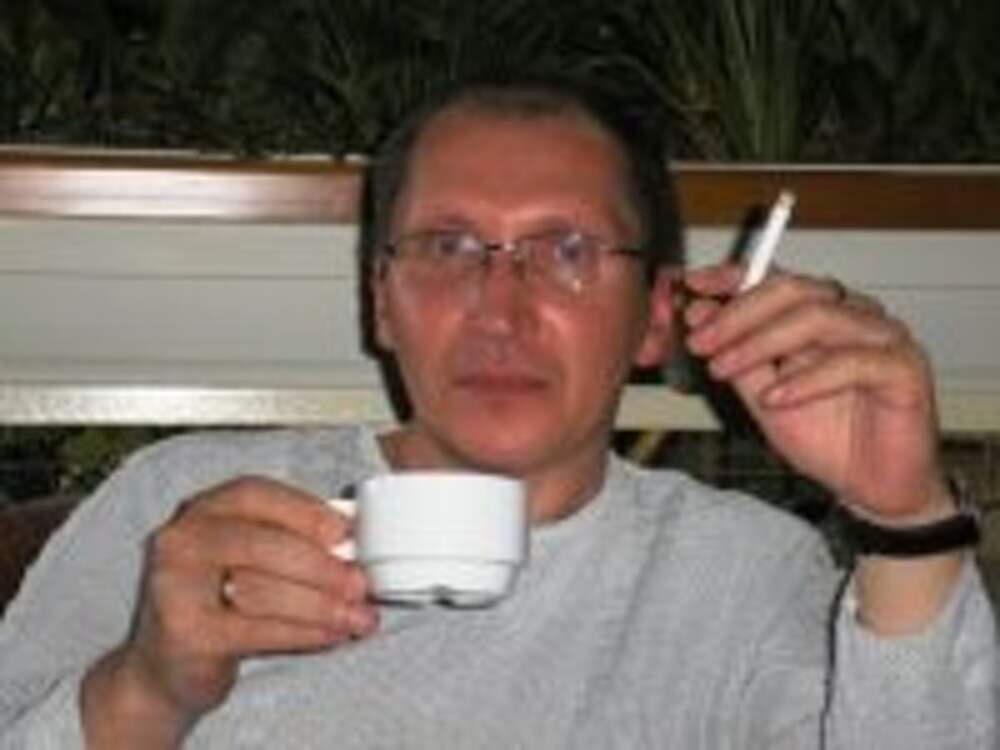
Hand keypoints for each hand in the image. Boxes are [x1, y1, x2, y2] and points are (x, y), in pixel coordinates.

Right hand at [82, 476, 376, 743]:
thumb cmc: (219, 603)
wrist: (164, 669)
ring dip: (322, 605)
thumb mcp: (246, 560)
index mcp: (202, 511)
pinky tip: (332, 635)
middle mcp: (181, 542)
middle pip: (263, 544)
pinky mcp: (187, 634)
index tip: (347, 531)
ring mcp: (177, 588)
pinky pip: (260, 630)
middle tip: (361, 583)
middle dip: (322, 566)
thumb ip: (288, 541)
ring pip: (264, 591)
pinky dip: (304, 633)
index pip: (254, 494)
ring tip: (358, 616)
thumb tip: (353, 544)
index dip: (305, 510)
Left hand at [683, 263, 951, 521]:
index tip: (694, 286)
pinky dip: (805, 379)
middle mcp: (854, 316)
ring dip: (761, 343)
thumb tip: (700, 313)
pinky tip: (774, 398)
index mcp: (821, 314)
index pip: (777, 279)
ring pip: (819, 318)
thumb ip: (737, 357)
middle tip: (700, 340)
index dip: (734, 278)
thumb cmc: (826, 438)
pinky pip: (850, 362)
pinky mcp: (905, 368)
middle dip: (738, 315)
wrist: (871, 487)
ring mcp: (883, 338)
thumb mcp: (763, 399)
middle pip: (794, 291)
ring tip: (724, 368)